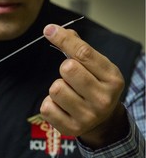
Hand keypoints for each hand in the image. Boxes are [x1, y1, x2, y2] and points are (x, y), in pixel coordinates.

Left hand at [40, 24, 127, 148]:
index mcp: (112, 78)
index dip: (63, 38)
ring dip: (57, 88)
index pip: (84, 52)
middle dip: (65, 69)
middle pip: (68, 68)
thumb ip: (78, 47)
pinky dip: (50, 104)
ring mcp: (88, 116)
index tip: (49, 29)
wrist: (102, 121)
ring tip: (68, 93)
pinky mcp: (72, 128)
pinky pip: (46, 107)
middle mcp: (103, 99)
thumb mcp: (96, 67)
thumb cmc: (95, 86)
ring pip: (55, 88)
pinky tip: (62, 106)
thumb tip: (54, 30)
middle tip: (71, 77)